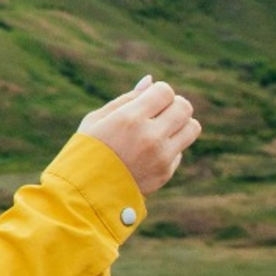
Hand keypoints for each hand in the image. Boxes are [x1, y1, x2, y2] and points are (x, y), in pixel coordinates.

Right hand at [76, 75, 201, 195]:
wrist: (84, 194)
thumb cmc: (86, 151)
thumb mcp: (96, 120)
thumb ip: (126, 99)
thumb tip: (150, 81)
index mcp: (129, 119)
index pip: (165, 92)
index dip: (158, 92)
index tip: (148, 100)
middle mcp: (150, 136)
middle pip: (184, 107)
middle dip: (174, 105)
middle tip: (159, 112)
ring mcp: (161, 156)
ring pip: (192, 128)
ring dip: (180, 124)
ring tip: (161, 129)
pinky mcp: (166, 172)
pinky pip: (179, 151)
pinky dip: (169, 148)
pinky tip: (147, 154)